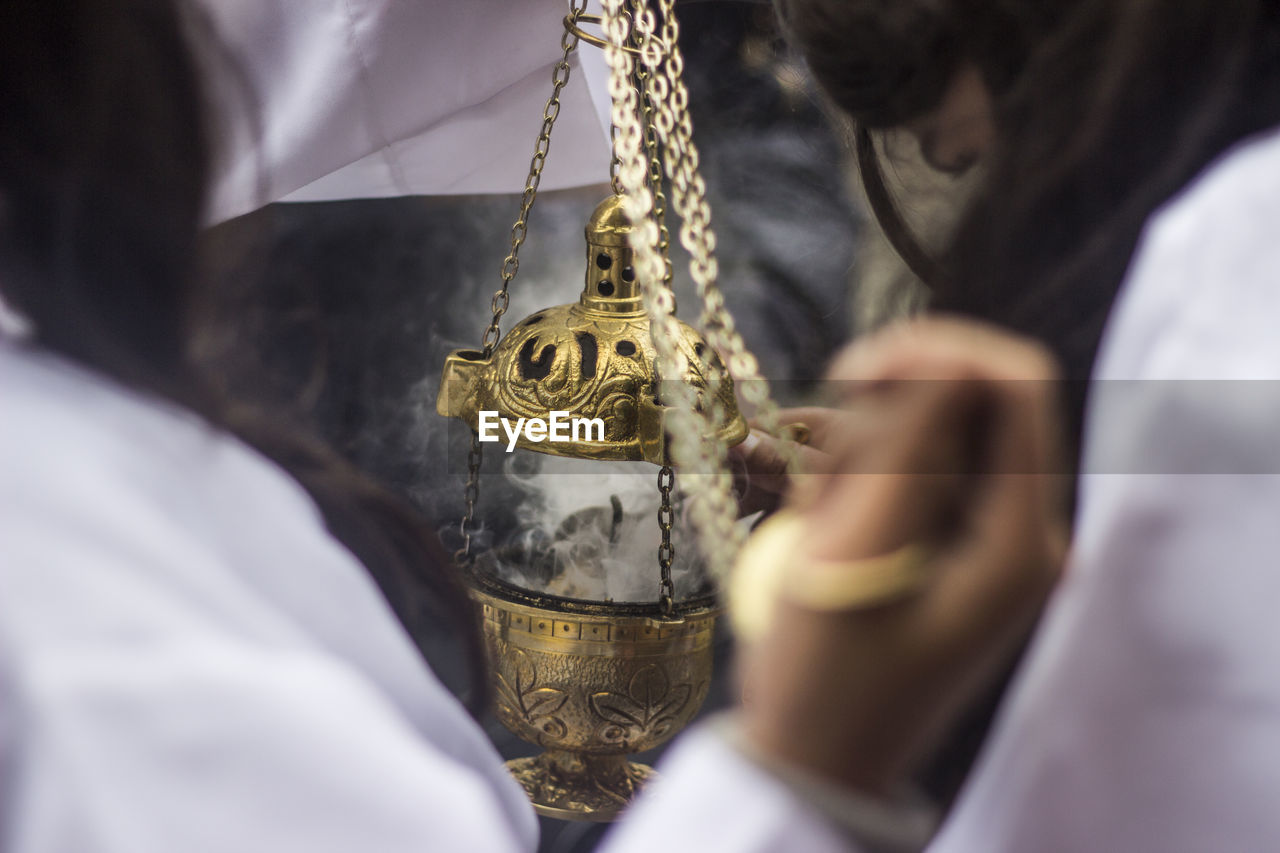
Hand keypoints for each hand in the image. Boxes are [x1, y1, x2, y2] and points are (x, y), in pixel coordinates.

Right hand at [736, 318, 1067, 794]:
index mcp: (1021, 539)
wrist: (813, 753)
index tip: (851, 373)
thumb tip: (950, 361)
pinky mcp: (950, 546)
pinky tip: (819, 520)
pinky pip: (912, 474)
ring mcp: (987, 540)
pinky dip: (860, 478)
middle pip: (972, 404)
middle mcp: (1021, 531)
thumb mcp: (853, 558)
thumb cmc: (827, 675)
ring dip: (862, 450)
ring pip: (933, 435)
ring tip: (809, 514)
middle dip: (886, 412)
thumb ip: (907, 454)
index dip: (937, 353)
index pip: (1014, 386)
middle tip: (815, 460)